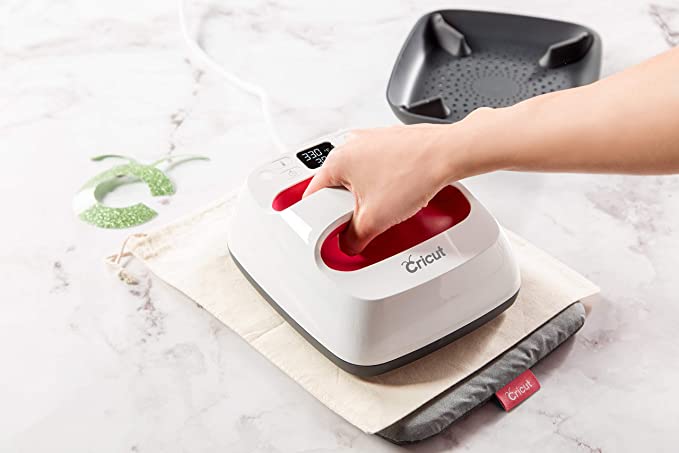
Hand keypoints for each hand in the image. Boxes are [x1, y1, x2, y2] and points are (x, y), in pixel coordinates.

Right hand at [302, 118, 493, 254]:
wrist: (449, 154)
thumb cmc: (414, 172)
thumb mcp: (375, 220)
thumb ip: (353, 238)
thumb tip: (349, 243)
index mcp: (336, 160)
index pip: (312, 196)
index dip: (317, 220)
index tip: (326, 232)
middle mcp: (350, 145)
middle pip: (336, 188)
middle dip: (345, 209)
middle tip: (360, 223)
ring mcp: (371, 141)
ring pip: (359, 179)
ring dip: (367, 197)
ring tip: (384, 207)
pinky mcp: (390, 144)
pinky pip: (377, 170)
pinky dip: (383, 185)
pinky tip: (397, 195)